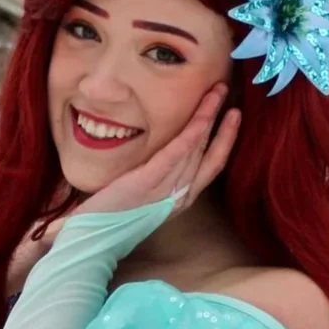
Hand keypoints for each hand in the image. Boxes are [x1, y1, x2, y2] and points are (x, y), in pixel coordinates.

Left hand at [70, 84, 239, 219]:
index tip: (232, 114)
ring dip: (208, 117)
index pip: (212, 164)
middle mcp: (182, 195)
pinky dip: (190, 135)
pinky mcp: (149, 183)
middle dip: (222, 121)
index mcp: (182, 198)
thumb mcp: (145, 194)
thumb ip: (158, 175)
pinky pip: (175, 155)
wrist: (96, 237)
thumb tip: (165, 151)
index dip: (225, 138)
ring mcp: (167, 190)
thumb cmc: (115, 215)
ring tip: (216, 93)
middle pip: (210, 152)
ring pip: (196, 148)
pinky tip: (199, 118)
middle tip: (226, 91)